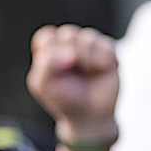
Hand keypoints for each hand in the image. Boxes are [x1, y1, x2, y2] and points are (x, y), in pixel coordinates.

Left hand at [27, 24, 119, 141]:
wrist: (89, 116)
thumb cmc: (63, 100)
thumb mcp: (43, 85)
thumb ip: (47, 63)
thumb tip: (72, 54)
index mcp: (50, 52)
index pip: (47, 36)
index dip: (51, 50)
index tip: (54, 69)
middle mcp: (70, 46)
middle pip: (68, 33)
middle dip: (69, 53)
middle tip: (72, 70)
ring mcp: (90, 48)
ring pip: (87, 37)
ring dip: (87, 56)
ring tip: (89, 71)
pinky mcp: (107, 52)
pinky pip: (106, 44)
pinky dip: (102, 58)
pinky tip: (102, 69)